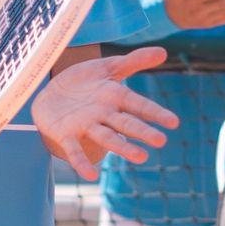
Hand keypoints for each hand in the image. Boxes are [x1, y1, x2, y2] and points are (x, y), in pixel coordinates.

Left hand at [31, 47, 178, 179]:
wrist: (51, 92)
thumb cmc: (84, 82)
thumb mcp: (107, 67)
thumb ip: (133, 61)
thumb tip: (164, 51)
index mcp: (115, 97)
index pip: (138, 105)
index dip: (154, 113)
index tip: (174, 122)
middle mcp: (103, 115)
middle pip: (125, 123)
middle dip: (141, 131)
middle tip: (160, 141)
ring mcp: (85, 126)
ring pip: (106, 137)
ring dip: (122, 147)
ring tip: (140, 157)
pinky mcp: (65, 134)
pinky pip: (74, 149)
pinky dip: (81, 162)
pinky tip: (90, 174)